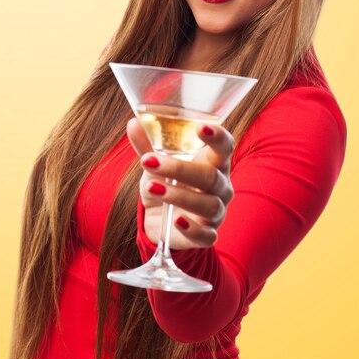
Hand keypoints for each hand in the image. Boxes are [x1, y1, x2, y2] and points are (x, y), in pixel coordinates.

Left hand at [126, 118, 234, 249]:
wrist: (160, 219)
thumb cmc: (166, 182)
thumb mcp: (155, 163)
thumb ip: (147, 145)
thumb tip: (133, 123)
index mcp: (213, 161)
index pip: (225, 146)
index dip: (217, 136)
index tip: (201, 127)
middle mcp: (221, 185)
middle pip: (211, 176)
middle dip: (180, 169)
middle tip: (150, 162)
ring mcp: (217, 211)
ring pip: (209, 205)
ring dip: (179, 196)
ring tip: (151, 188)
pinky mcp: (208, 234)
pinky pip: (207, 235)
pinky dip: (193, 229)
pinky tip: (177, 221)